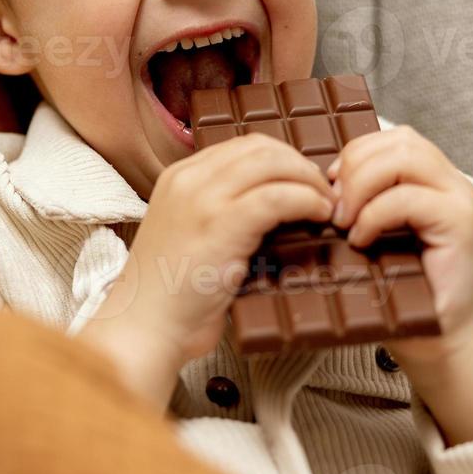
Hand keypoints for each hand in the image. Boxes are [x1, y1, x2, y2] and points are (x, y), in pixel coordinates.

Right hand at [77, 133, 333, 408]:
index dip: (282, 159)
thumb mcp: (192, 236)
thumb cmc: (172, 296)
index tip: (304, 182)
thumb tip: (277, 207)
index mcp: (179, 178)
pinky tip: (318, 216)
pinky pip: (277, 197)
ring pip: (272, 163)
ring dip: (309, 180)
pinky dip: (307, 201)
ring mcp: (203, 199)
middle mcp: (189, 179)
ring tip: (326, 206)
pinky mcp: (221, 224)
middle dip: (300, 165)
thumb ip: (223, 213)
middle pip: (261, 147)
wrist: (145, 327)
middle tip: (324, 193)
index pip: (242, 147)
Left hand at [327, 124, 472, 360]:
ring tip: (345, 223)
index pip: (390, 139)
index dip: (353, 156)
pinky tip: (362, 240)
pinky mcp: (461, 223)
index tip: (328, 190)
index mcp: (429, 178)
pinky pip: (411, 198)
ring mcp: (459, 199)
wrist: (437, 340)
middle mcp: (449, 181)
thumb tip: (317, 182)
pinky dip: (376, 215)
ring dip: (362, 187)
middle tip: (333, 210)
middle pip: (398, 141)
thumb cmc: (400, 291)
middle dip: (355, 168)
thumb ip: (357, 201)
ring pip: (405, 157)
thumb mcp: (370, 234)